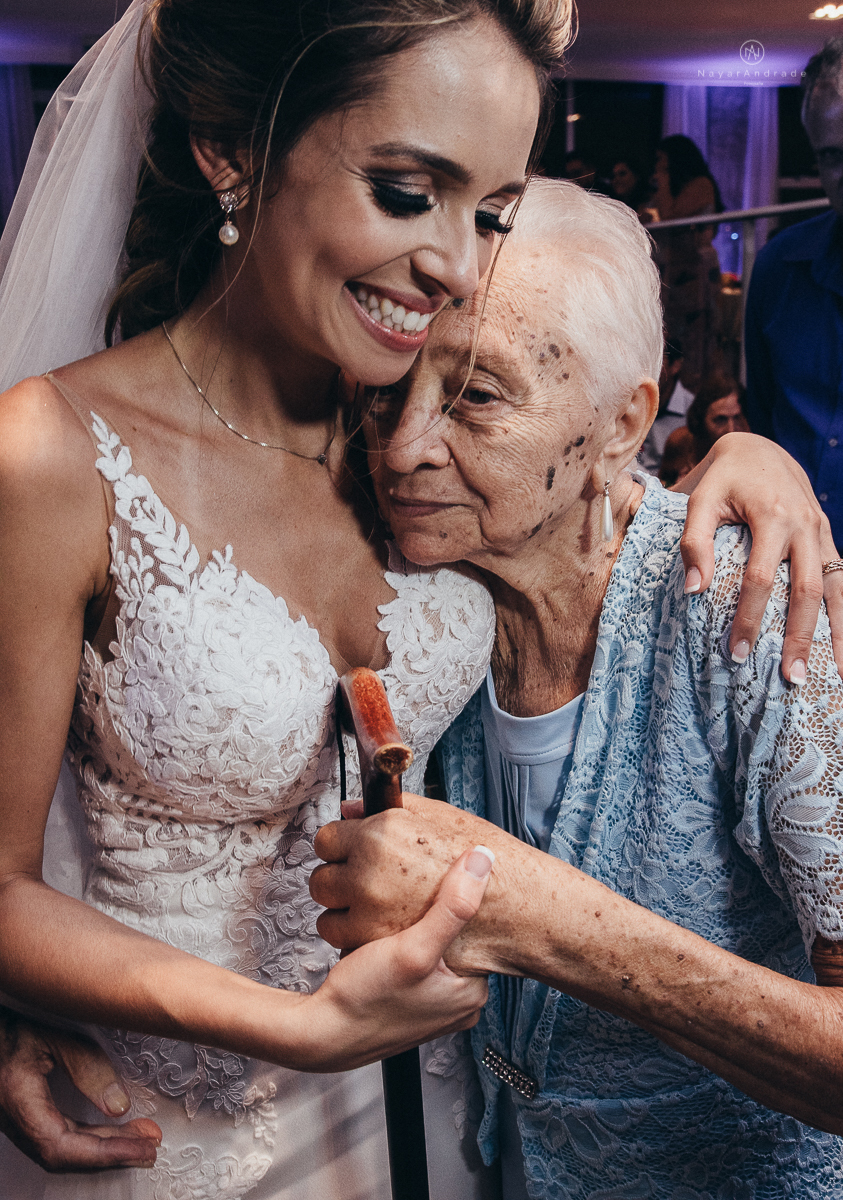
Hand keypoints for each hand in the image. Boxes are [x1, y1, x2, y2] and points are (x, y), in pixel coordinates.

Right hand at [0, 1008, 160, 1171]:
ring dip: (104, 1147)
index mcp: (19, 1101)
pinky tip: (115, 1131)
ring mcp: (22, 1122)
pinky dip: (91, 1138)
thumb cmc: (14, 1027)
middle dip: (112, 1153)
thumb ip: (86, 1067)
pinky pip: (61, 1138)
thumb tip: (119, 1105)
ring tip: (140, 1138)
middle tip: (149, 1146)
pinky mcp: (29, 1117)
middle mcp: (16, 1120)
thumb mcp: (53, 1035)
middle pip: (66, 1154)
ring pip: (65, 1149)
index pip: (60, 1146)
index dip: (103, 1153)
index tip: (139, 1147)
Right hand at [303, 838, 498, 1070]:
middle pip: (457, 941)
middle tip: (409, 900)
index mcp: (473, 995)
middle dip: (435, 917)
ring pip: (434, 949)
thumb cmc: (363, 999)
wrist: (321, 1034)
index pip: (482, 933)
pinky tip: (385, 939)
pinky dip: (403, 946)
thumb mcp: (412, 949)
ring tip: (395, 918)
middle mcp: (459, 1005)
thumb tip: (483, 861)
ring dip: (416, 929)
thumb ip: (452, 907)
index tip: (438, 883)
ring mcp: (435, 1006)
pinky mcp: (411, 1003)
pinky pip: (416, 963)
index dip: (459, 903)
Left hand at [312, 795, 534, 979]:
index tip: (348, 849)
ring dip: (345, 911)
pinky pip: (346, 942)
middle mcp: (369, 876)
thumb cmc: (480, 863)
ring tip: (374, 907)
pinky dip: (358, 938)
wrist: (516, 916)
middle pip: (321, 878)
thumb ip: (392, 809)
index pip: (326, 838)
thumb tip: (353, 809)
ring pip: (328, 914)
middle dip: (338, 878)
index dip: (339, 844)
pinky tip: (383, 929)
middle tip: (363, 880)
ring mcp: (371, 916)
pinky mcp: (382, 950)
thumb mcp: (442, 819)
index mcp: (381, 837)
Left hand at [675, 432, 841, 679]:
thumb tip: (694, 591)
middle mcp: (805, 525)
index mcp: (773, 515)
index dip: (749, 616)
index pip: (761, 577)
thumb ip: (693, 542)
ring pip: (837, 588)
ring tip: (831, 674)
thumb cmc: (723, 479)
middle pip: (808, 590)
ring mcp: (823, 532)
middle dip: (800, 637)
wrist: (759, 449)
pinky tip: (841, 647)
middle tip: (790, 678)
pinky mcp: (829, 538)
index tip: (736, 652)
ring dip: (835, 632)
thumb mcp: (700, 500)